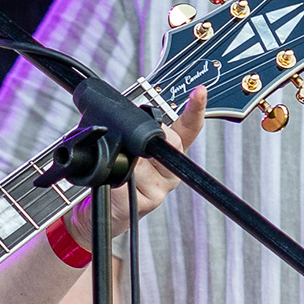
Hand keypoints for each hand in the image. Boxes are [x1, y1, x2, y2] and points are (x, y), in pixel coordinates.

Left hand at [124, 87, 205, 220]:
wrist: (103, 211)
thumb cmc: (115, 176)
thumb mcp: (127, 149)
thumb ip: (134, 132)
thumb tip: (129, 116)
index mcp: (169, 151)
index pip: (189, 127)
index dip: (196, 108)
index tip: (200, 92)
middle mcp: (170, 169)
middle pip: (170, 141)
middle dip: (152, 136)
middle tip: (136, 145)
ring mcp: (161, 186)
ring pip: (143, 160)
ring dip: (125, 160)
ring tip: (119, 170)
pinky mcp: (149, 201)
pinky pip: (130, 178)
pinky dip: (118, 178)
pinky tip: (117, 184)